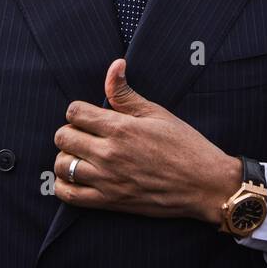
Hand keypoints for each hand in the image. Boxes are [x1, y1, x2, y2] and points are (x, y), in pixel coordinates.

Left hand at [53, 58, 239, 224]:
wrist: (205, 184)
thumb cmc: (185, 146)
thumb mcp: (157, 113)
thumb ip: (127, 93)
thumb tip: (114, 65)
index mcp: (120, 128)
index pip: (74, 112)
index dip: (78, 111)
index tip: (89, 116)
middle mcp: (109, 153)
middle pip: (63, 136)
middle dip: (70, 131)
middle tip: (85, 135)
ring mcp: (107, 180)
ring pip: (62, 165)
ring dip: (66, 157)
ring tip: (80, 155)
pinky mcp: (110, 201)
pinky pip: (70, 195)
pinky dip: (64, 186)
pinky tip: (74, 178)